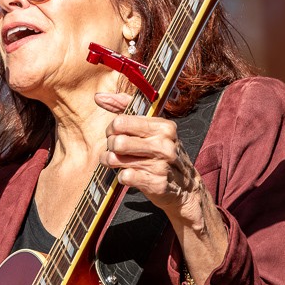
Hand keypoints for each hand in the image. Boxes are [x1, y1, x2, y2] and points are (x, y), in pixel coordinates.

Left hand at [95, 91, 199, 218]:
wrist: (185, 187)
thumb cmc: (161, 152)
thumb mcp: (151, 127)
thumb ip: (125, 107)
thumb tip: (98, 97)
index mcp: (163, 127)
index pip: (121, 122)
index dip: (112, 129)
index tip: (116, 134)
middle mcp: (164, 145)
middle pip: (117, 141)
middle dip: (110, 146)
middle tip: (115, 149)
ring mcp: (161, 165)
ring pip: (117, 159)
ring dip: (110, 161)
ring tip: (115, 162)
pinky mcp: (156, 184)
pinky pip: (125, 177)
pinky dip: (121, 177)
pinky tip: (128, 175)